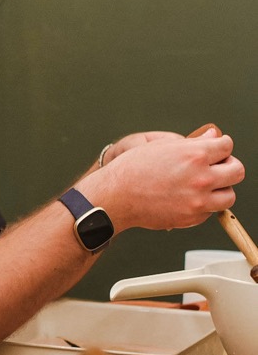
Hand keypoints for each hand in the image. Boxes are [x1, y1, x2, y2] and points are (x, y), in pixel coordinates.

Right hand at [83, 127, 243, 231]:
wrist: (117, 196)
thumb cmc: (133, 170)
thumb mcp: (163, 146)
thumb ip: (195, 143)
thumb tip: (213, 138)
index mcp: (195, 155)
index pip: (227, 146)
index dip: (221, 146)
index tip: (217, 149)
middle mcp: (201, 177)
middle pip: (237, 171)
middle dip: (229, 167)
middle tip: (218, 167)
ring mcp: (198, 200)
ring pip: (229, 196)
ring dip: (221, 189)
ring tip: (206, 186)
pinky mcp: (192, 217)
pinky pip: (211, 211)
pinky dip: (205, 205)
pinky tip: (189, 197)